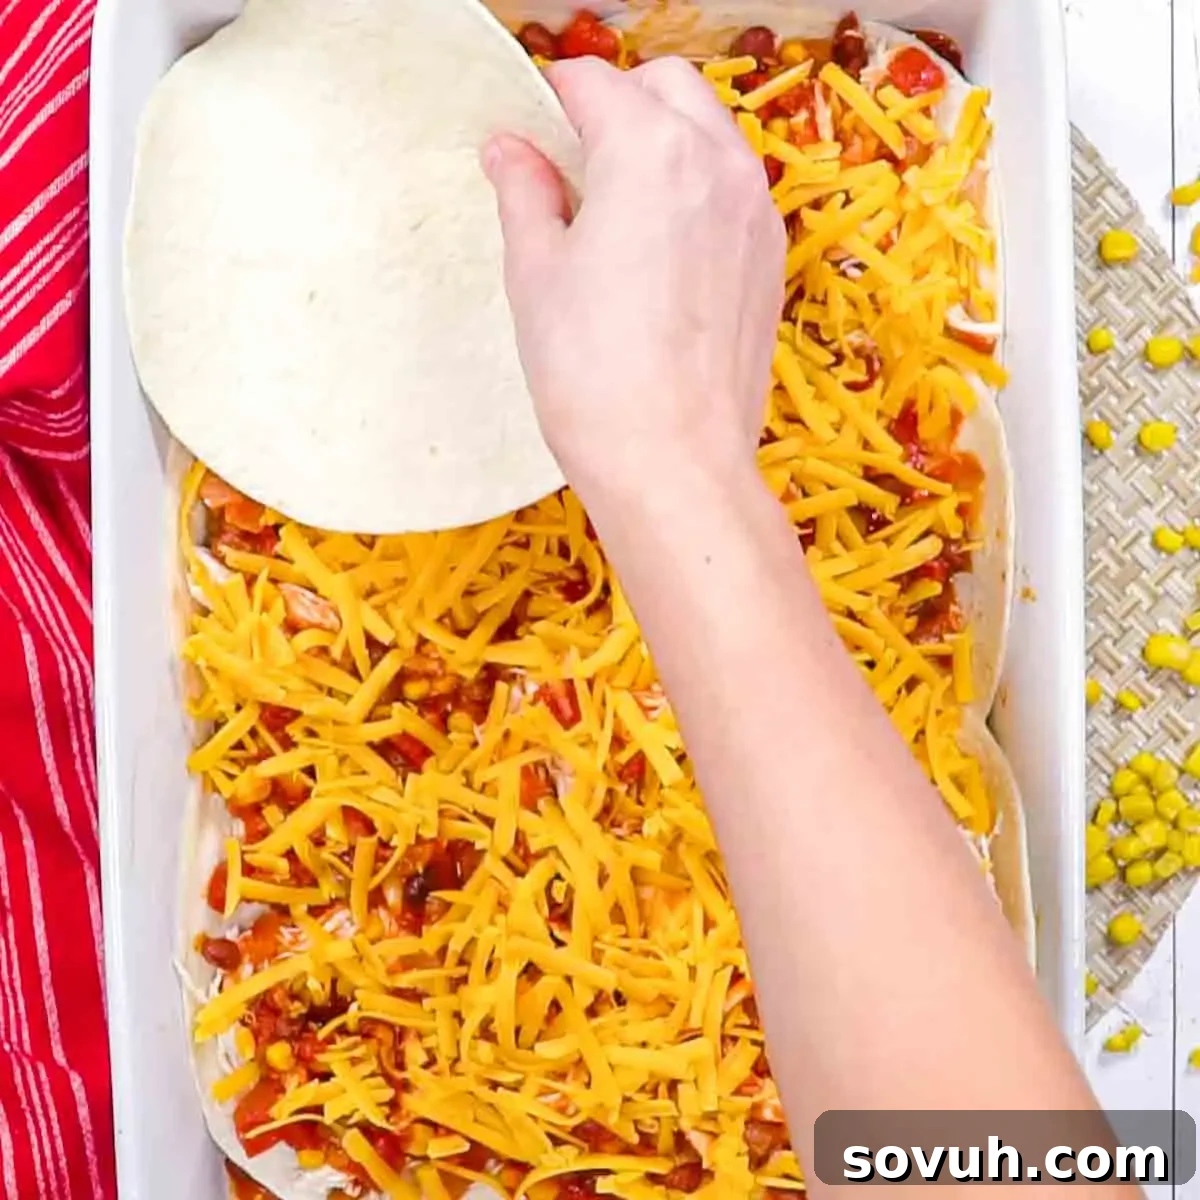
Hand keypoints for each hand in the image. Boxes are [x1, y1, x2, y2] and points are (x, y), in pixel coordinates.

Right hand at [482, 57, 784, 502]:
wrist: (674, 463)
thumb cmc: (593, 376)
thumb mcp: (536, 274)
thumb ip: (525, 193)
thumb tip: (511, 150)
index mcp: (650, 149)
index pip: (593, 82)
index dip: (551, 100)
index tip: (528, 132)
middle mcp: (717, 163)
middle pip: (665, 87)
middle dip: (617, 103)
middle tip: (572, 162)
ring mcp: (755, 210)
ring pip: (709, 133)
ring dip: (662, 142)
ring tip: (616, 209)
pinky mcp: (770, 258)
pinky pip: (733, 190)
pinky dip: (696, 190)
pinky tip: (659, 250)